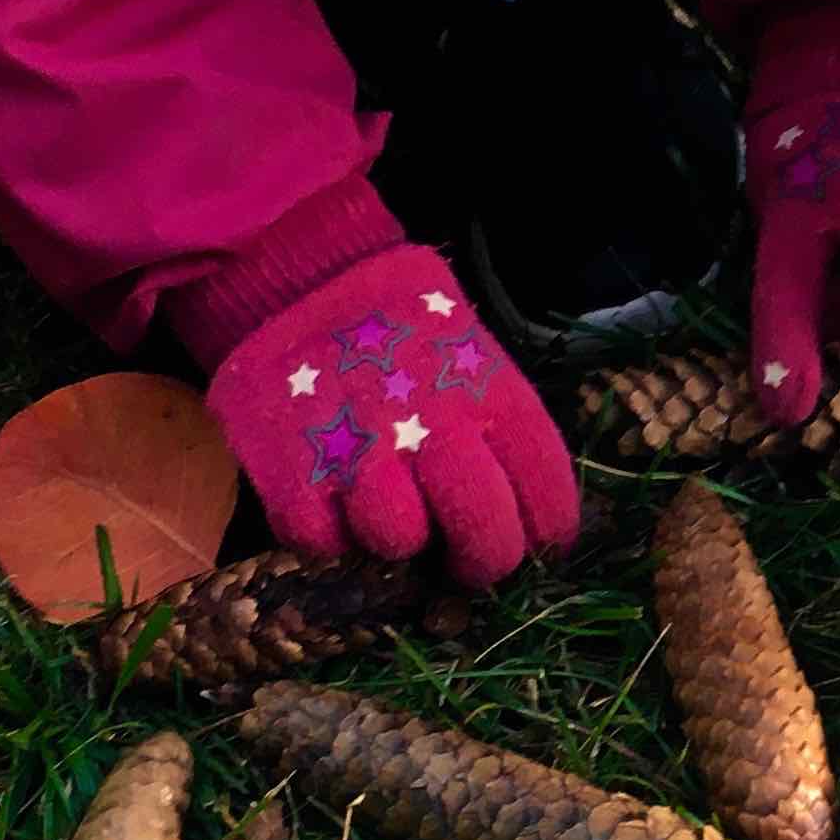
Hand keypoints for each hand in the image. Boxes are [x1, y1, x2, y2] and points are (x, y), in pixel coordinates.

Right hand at [206, 244, 578, 589]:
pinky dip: (326, 531)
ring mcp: (360, 450)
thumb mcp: (471, 350)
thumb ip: (496, 426)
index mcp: (488, 392)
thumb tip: (528, 513)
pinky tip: (328, 494)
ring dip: (395, 536)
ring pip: (401, 543)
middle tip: (465, 559)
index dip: (548, 532)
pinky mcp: (291, 472)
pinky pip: (323, 542)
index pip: (546, 491)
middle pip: (487, 539)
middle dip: (483, 562)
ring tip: (384, 501)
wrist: (299, 277)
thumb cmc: (400, 324)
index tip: (538, 544)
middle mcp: (433, 424)